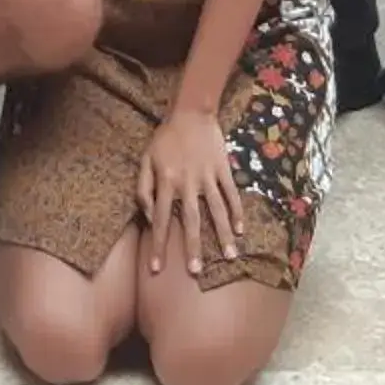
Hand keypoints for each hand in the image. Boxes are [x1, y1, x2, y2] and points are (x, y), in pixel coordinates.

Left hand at [136, 107, 242, 279]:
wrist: (190, 112)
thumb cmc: (164, 139)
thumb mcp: (145, 160)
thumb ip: (142, 189)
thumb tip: (147, 217)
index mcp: (165, 181)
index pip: (159, 219)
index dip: (157, 245)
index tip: (156, 269)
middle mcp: (186, 182)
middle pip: (190, 220)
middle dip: (192, 247)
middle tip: (196, 272)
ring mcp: (207, 176)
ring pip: (216, 210)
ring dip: (223, 234)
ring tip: (231, 256)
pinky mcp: (223, 169)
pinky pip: (231, 194)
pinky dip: (237, 211)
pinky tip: (242, 230)